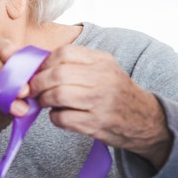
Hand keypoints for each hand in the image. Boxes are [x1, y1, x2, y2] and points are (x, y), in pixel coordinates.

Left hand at [29, 44, 172, 169]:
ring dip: (44, 99)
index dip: (44, 63)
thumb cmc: (114, 92)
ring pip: (58, 95)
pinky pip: (63, 118)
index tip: (36, 71)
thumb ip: (74, 63)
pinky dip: (54, 117)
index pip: (64, 53)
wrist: (144, 120)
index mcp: (102, 61)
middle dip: (38, 83)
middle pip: (58, 75)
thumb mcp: (102, 68)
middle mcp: (104, 79)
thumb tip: (37, 65)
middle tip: (33, 89)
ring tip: (44, 101)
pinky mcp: (97, 124)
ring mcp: (101, 102)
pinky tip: (58, 115)